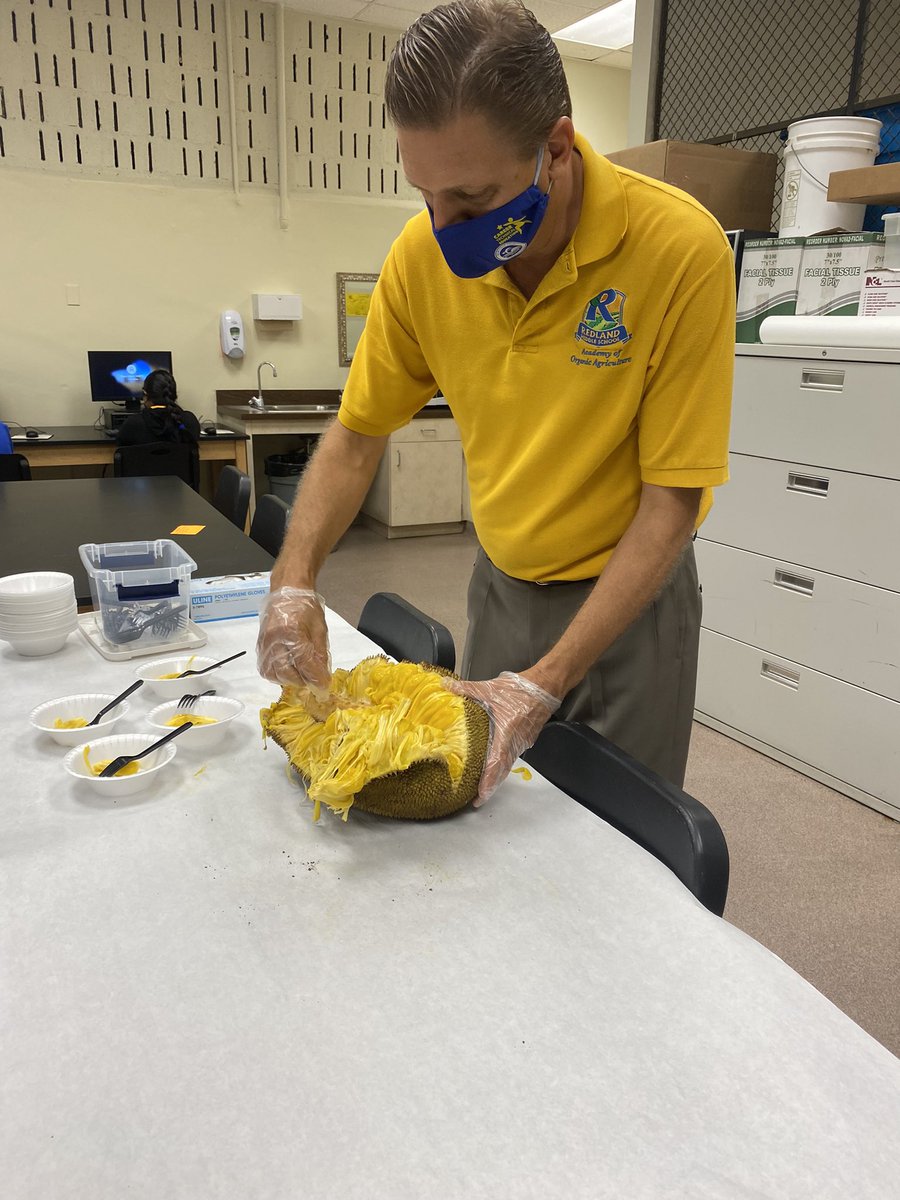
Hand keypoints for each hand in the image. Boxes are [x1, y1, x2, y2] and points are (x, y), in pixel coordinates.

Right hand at [256, 587, 331, 687]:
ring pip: (272, 674)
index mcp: (292, 631)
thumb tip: (323, 678)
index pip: (304, 663)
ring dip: (288, 679)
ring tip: (300, 675)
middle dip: (301, 680)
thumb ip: (320, 654)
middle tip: (312, 679)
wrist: (287, 590)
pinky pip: (265, 668)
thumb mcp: (319, 629)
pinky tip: (288, 669)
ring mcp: (264, 642)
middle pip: (285, 672)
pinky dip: (277, 674)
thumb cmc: (306, 606)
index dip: (315, 678)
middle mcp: (274, 638)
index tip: (324, 687)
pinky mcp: (260, 645)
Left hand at [446, 672, 560, 805]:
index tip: (479, 796)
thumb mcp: (490, 688)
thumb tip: (445, 685)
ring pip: (508, 765)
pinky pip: (512, 756)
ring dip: (496, 777)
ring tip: (482, 787)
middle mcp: (515, 741)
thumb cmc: (521, 689)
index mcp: (506, 731)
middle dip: (490, 787)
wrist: (546, 685)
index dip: (487, 782)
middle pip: (502, 771)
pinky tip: (494, 766)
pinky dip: (502, 766)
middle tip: (477, 799)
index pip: (496, 763)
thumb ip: (466, 689)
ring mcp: (522, 742)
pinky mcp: (526, 738)